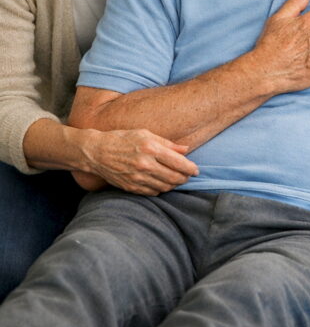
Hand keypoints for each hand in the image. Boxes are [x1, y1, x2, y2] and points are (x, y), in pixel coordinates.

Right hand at [78, 127, 198, 196]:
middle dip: (185, 178)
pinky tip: (162, 183)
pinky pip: (153, 192)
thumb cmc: (122, 139)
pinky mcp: (131, 187)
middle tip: (188, 176)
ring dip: (174, 185)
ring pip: (165, 187)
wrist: (97, 152)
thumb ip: (167, 143)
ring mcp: (138, 178)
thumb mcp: (145, 134)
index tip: (195, 170)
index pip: (179, 163)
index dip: (191, 168)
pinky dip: (161, 189)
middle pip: (174, 178)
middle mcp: (145, 164)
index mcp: (150, 148)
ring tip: (176, 179)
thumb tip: (186, 150)